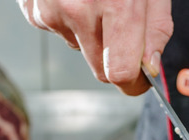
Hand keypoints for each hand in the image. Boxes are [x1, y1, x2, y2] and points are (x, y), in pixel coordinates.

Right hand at [17, 0, 172, 94]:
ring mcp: (50, 9)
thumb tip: (151, 67)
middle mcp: (78, 11)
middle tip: (125, 29)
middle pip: (99, 69)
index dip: (133, 83)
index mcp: (116, 6)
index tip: (140, 81)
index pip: (119, 73)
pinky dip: (69, 17)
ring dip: (92, 32)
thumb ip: (156, 27)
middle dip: (116, 58)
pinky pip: (57, 29)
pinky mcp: (32, 7)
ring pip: (79, 47)